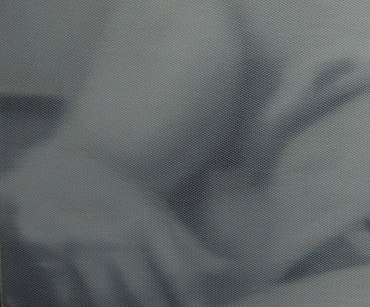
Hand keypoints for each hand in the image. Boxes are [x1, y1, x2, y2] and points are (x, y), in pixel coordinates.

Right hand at [2, 146, 231, 306]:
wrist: (53, 170)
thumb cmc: (113, 194)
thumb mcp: (153, 211)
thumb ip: (187, 245)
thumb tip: (225, 270)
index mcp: (149, 221)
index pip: (179, 269)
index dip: (193, 297)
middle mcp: (118, 235)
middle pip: (144, 291)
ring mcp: (81, 248)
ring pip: (107, 299)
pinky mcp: (48, 259)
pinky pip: (70, 298)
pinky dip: (83, 304)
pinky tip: (96, 305)